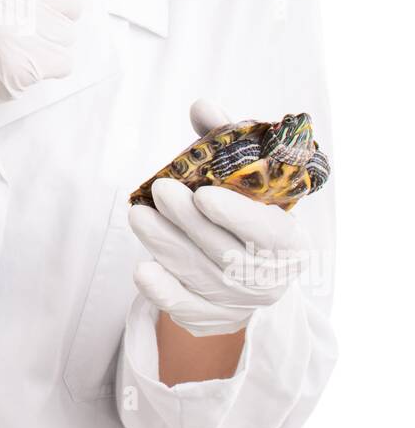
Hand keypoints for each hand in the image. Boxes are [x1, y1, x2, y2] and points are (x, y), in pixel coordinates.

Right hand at [0, 0, 91, 179]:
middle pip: (73, 1)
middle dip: (55, 14)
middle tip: (20, 21)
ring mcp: (12, 29)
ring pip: (69, 34)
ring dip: (49, 42)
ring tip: (14, 42)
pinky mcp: (20, 65)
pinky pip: (64, 61)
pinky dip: (47, 66)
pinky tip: (17, 60)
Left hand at [127, 98, 312, 336]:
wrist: (249, 270)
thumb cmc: (248, 212)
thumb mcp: (249, 181)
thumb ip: (228, 144)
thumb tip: (202, 108)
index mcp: (290, 242)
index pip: (268, 234)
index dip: (237, 216)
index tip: (203, 194)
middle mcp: (270, 279)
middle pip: (226, 254)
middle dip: (189, 223)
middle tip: (160, 191)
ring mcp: (240, 304)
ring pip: (199, 276)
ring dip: (165, 245)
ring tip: (138, 214)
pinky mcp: (210, 319)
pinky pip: (185, 309)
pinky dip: (163, 292)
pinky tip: (142, 270)